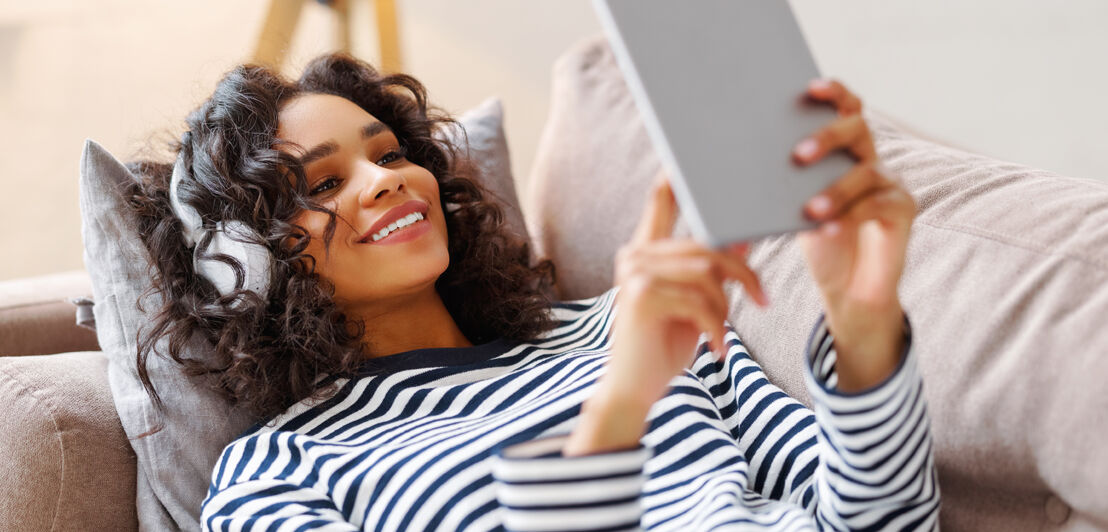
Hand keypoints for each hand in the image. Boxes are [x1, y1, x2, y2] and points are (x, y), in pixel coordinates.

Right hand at [563, 174, 764, 455]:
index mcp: (645, 252)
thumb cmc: (664, 344)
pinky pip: (699, 300)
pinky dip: (716, 327)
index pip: (660, 204)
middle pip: (706, 244)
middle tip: (762, 299)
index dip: (677, 179)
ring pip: (706, 272)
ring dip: (726, 307)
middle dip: (742, 272)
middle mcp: (635, 255)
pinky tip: (717, 350)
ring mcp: (634, 272)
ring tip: (724, 334)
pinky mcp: (640, 295)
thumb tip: (744, 235)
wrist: (634, 389)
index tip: (690, 158)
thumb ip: (712, 270)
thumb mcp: (696, 303)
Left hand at [792, 79, 917, 390]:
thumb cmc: (816, 242)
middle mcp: (868, 156)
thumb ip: (762, 194)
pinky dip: (851, 216)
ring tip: (809, 210)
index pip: (842, 106)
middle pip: (857, 127)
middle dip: (828, 135)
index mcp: (841, 148)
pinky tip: (828, 229)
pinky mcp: (902, 209)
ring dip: (836, 188)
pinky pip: (879, 205)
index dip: (831, 92)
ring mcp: (889, 181)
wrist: (849, 288)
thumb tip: (705, 187)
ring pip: (867, 170)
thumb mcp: (786, 213)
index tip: (808, 87)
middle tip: (798, 154)